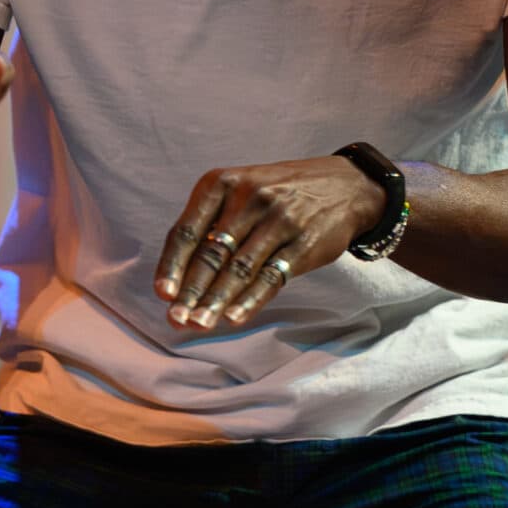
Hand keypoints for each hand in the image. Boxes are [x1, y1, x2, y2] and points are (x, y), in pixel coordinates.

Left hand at [154, 156, 390, 329]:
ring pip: (239, 268)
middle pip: (211, 253)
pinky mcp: (304, 243)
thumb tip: (178, 277)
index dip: (173, 265)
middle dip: (191, 291)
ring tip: (200, 324)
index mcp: (222, 184)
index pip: (187, 230)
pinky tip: (234, 317)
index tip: (163, 294)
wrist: (344, 185)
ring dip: (216, 301)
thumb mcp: (241, 190)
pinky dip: (250, 300)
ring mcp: (278, 220)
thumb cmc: (278, 193)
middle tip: (176, 319)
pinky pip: (271, 276)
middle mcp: (248, 198)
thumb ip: (210, 224)